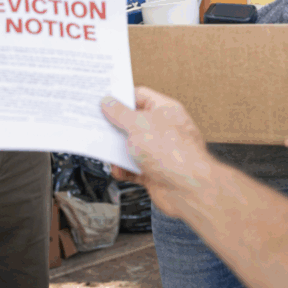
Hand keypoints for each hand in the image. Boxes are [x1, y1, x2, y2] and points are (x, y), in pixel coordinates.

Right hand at [101, 87, 212, 217]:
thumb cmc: (174, 154)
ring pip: (130, 146)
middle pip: (132, 122)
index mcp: (165, 110)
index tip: (103, 100)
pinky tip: (121, 170)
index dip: (121, 98)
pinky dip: (124, 169)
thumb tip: (108, 102)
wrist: (188, 190)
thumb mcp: (137, 124)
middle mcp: (164, 130)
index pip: (139, 96)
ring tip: (109, 151)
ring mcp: (159, 151)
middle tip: (100, 125)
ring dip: (118, 151)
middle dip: (116, 127)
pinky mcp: (154, 171)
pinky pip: (132, 167)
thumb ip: (119, 112)